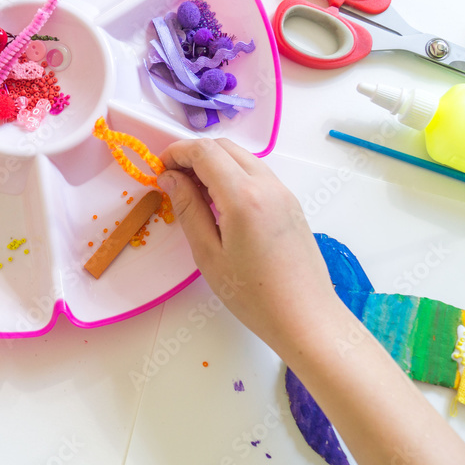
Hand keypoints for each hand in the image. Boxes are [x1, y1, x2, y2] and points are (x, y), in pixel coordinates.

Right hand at [158, 139, 335, 345]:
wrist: (306, 317)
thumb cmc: (253, 295)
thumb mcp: (209, 255)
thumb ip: (188, 209)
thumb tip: (169, 178)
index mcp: (244, 195)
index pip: (204, 151)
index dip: (176, 152)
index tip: (158, 169)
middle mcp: (267, 184)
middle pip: (224, 147)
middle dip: (193, 155)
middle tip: (172, 180)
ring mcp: (283, 191)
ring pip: (242, 157)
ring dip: (214, 163)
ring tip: (193, 193)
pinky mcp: (290, 203)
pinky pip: (257, 173)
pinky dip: (233, 174)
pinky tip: (221, 204)